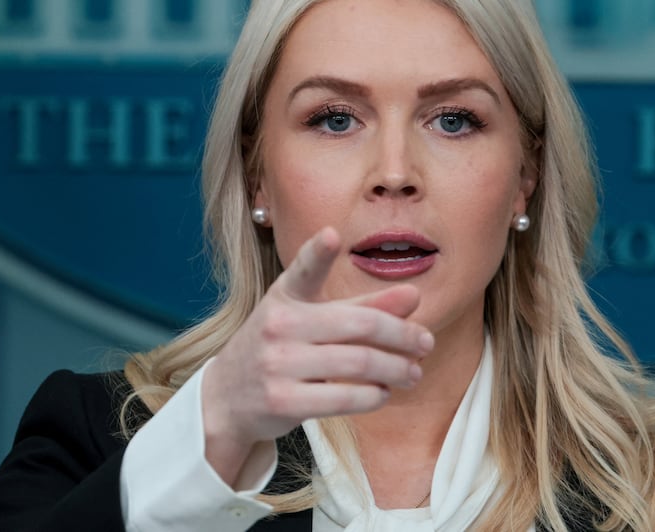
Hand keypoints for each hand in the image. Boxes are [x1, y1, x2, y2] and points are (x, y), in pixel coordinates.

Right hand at [201, 227, 433, 482]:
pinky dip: (373, 396)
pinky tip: (383, 393)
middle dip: (403, 335)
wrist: (228, 398)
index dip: (317, 253)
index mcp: (285, 296)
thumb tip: (414, 297)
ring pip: (358, 363)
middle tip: (426, 344)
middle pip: (360, 325)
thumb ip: (363, 307)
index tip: (332, 235)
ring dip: (396, 369)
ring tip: (413, 372)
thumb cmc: (280, 349)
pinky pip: (343, 398)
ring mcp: (277, 364)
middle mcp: (278, 325)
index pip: (302, 271)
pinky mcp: (281, 401)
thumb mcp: (311, 319)